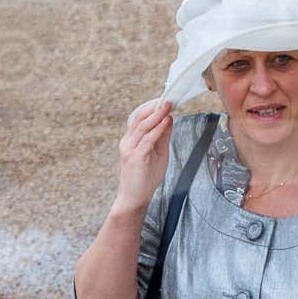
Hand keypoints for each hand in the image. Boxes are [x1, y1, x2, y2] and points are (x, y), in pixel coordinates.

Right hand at [114, 97, 172, 214]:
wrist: (134, 199)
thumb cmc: (145, 179)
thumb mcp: (158, 154)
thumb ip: (162, 137)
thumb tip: (169, 120)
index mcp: (131, 140)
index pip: (140, 118)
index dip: (152, 108)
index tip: (165, 100)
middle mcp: (127, 142)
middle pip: (140, 118)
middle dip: (155, 107)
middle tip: (168, 99)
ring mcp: (130, 149)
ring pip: (143, 126)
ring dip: (157, 114)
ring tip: (168, 106)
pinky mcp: (135, 157)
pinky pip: (147, 139)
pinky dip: (158, 128)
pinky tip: (166, 121)